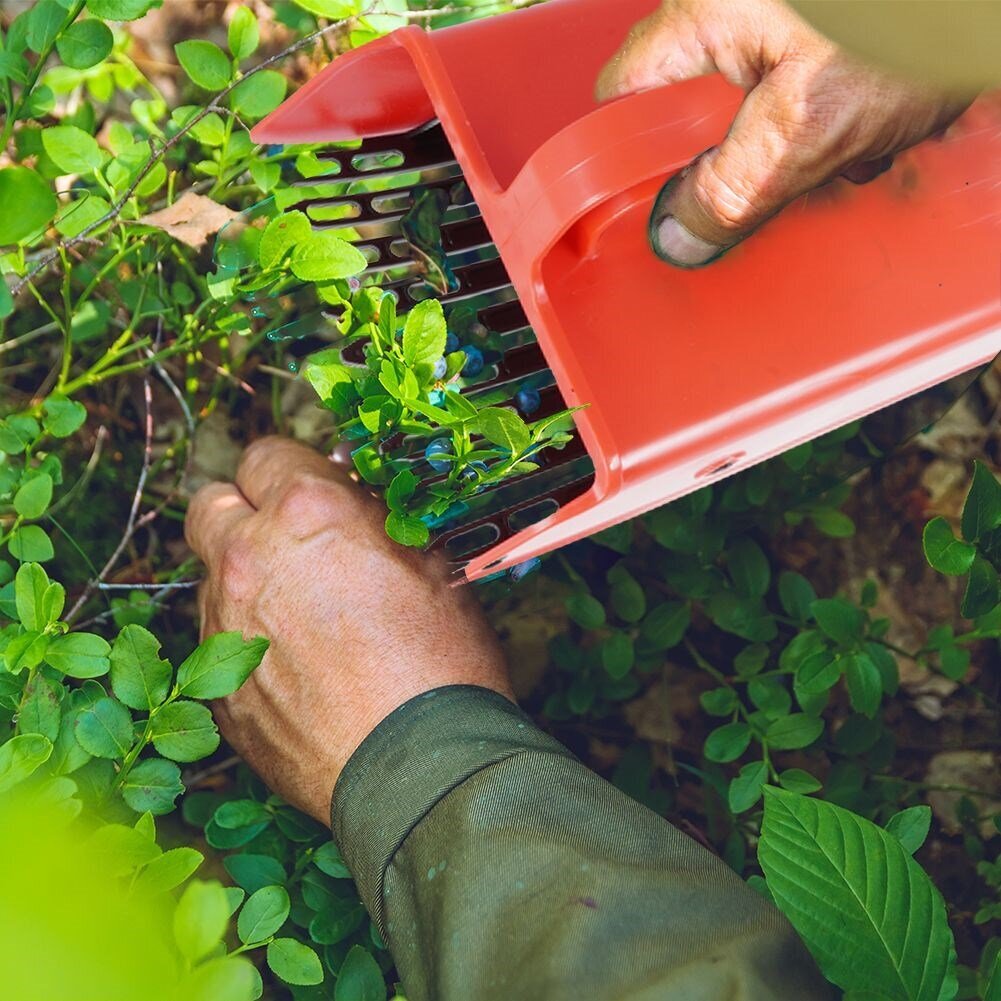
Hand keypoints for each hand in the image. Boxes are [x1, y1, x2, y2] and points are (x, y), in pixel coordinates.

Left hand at [184, 437, 512, 823]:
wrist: (419, 767)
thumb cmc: (441, 663)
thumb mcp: (432, 565)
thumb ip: (375, 522)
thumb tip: (353, 504)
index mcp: (307, 514)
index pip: (266, 455)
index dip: (294, 472)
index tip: (314, 493)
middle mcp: (249, 559)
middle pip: (210, 505)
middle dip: (244, 513)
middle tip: (289, 541)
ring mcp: (223, 625)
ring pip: (211, 576)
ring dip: (245, 580)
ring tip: (302, 616)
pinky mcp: (217, 688)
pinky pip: (218, 641)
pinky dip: (246, 640)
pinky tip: (296, 668)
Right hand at [596, 0, 968, 266]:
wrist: (981, 8)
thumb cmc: (915, 26)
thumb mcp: (808, 124)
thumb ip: (732, 187)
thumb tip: (677, 237)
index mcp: (704, 18)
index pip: (621, 102)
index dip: (628, 163)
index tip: (653, 213)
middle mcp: (729, 17)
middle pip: (683, 119)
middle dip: (720, 170)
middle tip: (759, 194)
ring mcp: (772, 32)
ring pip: (741, 122)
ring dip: (777, 160)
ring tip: (826, 162)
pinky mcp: (813, 47)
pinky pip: (787, 108)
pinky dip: (815, 135)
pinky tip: (851, 139)